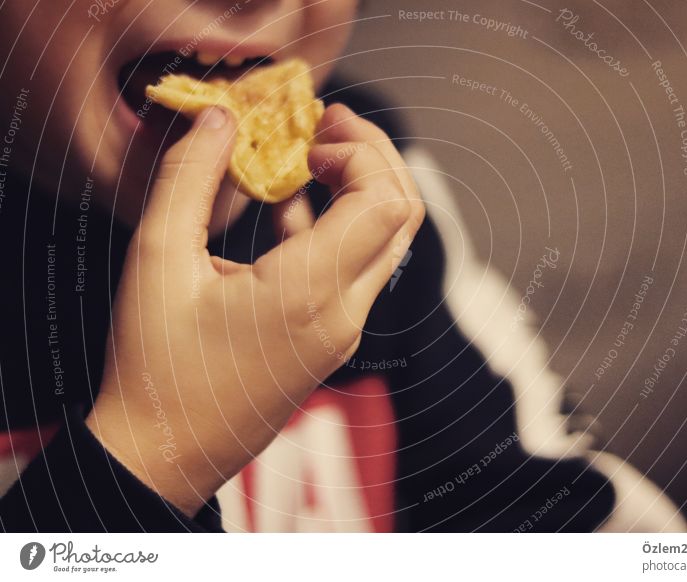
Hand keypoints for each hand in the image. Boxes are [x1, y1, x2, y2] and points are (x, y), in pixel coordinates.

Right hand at [86, 104, 423, 515]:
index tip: (311, 132)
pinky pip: (356, 272)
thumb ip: (188, 177)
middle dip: (373, 158)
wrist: (165, 455)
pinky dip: (337, 230)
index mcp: (309, 293)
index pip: (383, 201)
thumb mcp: (157, 259)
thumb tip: (220, 118)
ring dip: (358, 192)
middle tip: (329, 124)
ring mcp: (343, 332)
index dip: (359, 151)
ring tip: (306, 158)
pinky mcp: (331, 342)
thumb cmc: (155, 367)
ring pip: (384, 244)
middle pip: (400, 216)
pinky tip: (287, 214)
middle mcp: (344, 314)